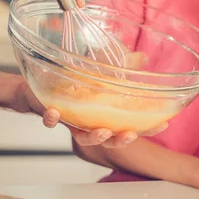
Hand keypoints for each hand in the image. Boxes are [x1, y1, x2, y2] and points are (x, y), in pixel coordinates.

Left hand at [15, 80, 166, 147]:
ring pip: (83, 137)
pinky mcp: (50, 114)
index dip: (148, 127)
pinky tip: (55, 114)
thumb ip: (119, 67)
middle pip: (110, 139)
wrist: (35, 86)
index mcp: (104, 113)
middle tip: (129, 134)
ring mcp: (70, 120)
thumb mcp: (97, 71)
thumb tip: (143, 58)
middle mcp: (90, 121)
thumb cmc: (69, 83)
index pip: (130, 124)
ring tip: (102, 131)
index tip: (163, 124)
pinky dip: (52, 119)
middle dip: (120, 140)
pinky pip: (51, 121)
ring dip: (93, 137)